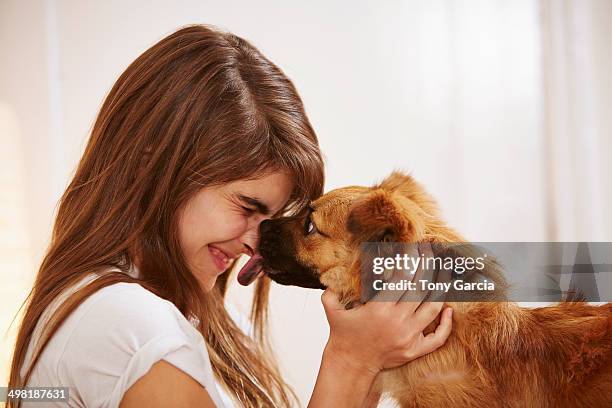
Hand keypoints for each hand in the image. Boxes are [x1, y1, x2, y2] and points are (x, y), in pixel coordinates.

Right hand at [321, 242, 452, 374]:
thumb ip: (331, 289)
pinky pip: (438, 338)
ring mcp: (408, 337)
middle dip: (427, 266)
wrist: (350, 364)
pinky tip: (449, 309)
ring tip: (444, 271)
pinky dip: (446, 324)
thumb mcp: (331, 308)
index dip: (409, 259)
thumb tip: (332, 271)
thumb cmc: (342, 335)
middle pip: (420, 287)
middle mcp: (397, 321)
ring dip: (441, 287)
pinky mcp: (414, 350)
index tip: (413, 247)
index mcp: (378, 308)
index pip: (401, 277)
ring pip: (433, 307)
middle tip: (430, 250)